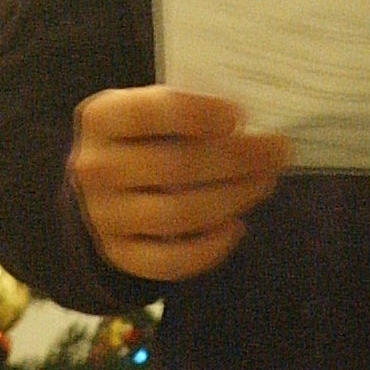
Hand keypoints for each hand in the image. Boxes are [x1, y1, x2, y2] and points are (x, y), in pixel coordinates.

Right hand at [68, 86, 290, 280]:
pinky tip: (235, 226)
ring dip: (231, 199)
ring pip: (177, 215)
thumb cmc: (137, 137)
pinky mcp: (119, 255)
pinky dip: (209, 248)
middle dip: (234, 160)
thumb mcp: (145, 108)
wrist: (94, 187)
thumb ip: (185, 108)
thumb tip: (248, 124)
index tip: (238, 115)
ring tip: (263, 183)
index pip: (147, 113)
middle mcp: (96, 168)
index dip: (196, 113)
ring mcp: (104, 217)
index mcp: (100, 119)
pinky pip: (170, 261)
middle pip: (172, 167)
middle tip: (275, 152)